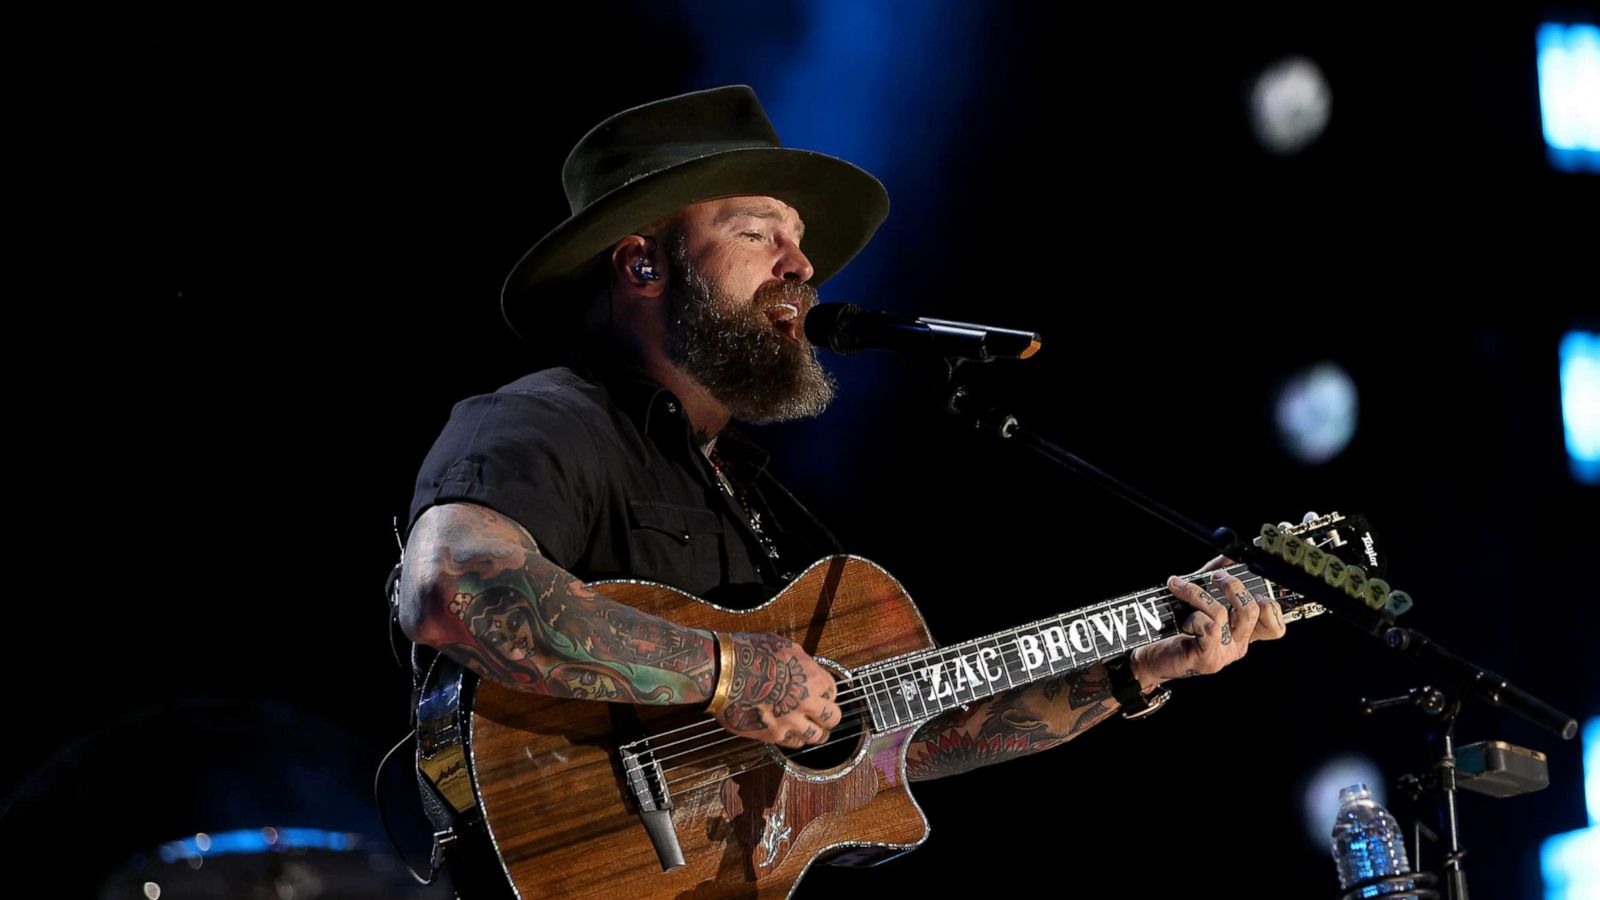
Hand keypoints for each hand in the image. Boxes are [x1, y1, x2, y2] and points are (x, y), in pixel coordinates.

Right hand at [713, 631, 840, 747]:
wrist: (723, 672)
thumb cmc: (749, 653)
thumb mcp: (783, 646)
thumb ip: (800, 661)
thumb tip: (804, 666)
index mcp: (812, 677)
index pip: (833, 691)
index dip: (826, 693)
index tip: (820, 694)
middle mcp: (806, 702)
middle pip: (832, 718)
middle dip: (828, 716)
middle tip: (821, 715)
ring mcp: (790, 721)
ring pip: (816, 736)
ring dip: (814, 731)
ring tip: (809, 728)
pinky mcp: (772, 734)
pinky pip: (792, 743)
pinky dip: (793, 738)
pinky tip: (788, 731)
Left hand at [1130, 556, 1288, 685]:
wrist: (1152, 658)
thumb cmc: (1175, 629)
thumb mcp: (1199, 600)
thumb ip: (1215, 578)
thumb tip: (1228, 556)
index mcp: (1242, 633)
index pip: (1275, 624)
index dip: (1271, 604)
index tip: (1249, 584)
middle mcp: (1238, 644)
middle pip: (1254, 610)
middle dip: (1233, 586)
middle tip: (1215, 577)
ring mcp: (1225, 653)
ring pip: (1224, 613)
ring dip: (1199, 594)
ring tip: (1181, 587)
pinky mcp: (1209, 657)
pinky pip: (1208, 626)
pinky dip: (1192, 615)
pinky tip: (1183, 619)